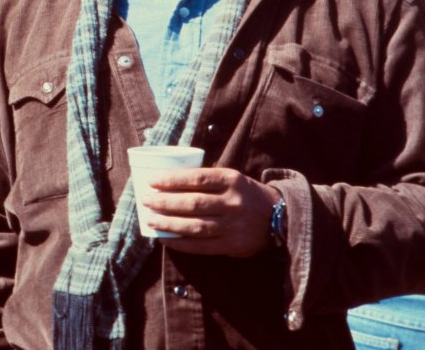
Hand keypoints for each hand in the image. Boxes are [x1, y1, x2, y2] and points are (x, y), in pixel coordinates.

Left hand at [142, 167, 280, 257]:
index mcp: (231, 180)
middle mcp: (232, 203)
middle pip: (193, 203)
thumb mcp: (231, 177)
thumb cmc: (245, 193)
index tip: (152, 181)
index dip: (172, 180)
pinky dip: (181, 243)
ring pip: (195, 226)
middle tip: (146, 200)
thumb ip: (207, 179)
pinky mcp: (231, 245)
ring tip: (151, 220)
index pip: (197, 179)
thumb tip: (169, 180)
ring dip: (169, 224)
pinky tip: (165, 239)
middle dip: (165, 202)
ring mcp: (232, 226)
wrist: (278, 216)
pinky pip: (201, 246)